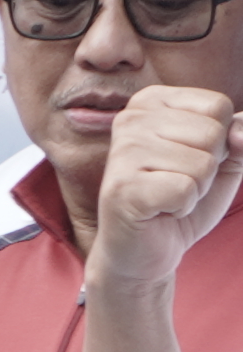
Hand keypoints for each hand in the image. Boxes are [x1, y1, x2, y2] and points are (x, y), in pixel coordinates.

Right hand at [96, 84, 238, 284]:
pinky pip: (186, 190)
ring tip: (167, 196)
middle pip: (212, 133)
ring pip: (202, 163)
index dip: (219, 140)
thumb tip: (242, 134)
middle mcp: (129, 119)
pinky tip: (160, 210)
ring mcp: (121, 153)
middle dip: (208, 166)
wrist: (144, 249)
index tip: (187, 158)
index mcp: (150, 102)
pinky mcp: (122, 188)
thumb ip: (241, 136)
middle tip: (176, 181)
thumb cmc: (181, 198)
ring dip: (196, 188)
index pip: (217, 105)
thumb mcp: (222, 159)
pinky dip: (183, 207)